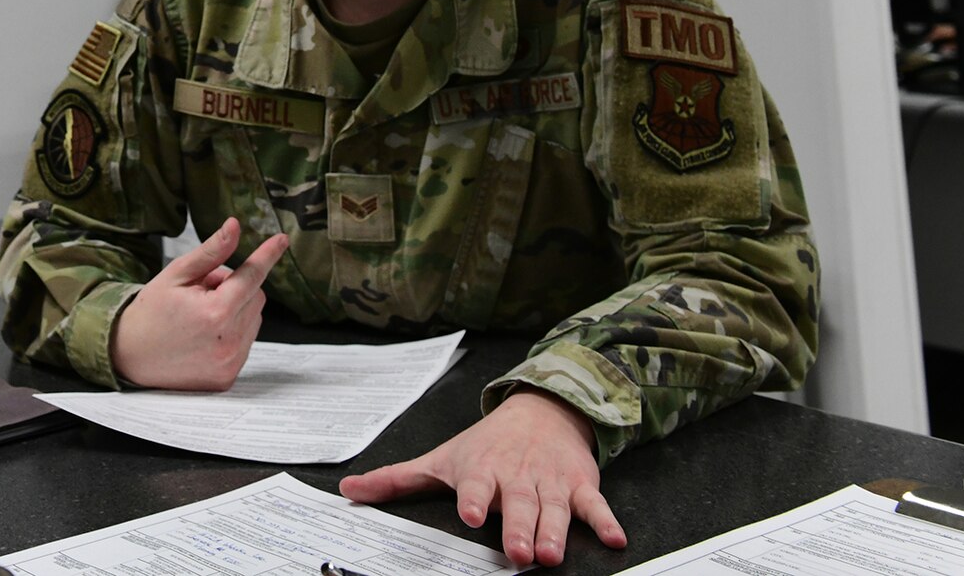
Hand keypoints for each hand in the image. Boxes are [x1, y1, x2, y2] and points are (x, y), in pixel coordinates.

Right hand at [108, 217, 288, 389]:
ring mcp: (229, 362)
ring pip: (253, 319)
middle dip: (236, 286)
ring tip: (200, 315)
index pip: (252, 276)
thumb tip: (235, 226)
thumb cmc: (151, 311)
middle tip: (203, 290)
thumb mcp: (177, 274)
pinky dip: (232, 332)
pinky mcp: (227, 377)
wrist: (129, 355)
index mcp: (215, 313)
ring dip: (235, 310)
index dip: (267, 255)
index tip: (282, 240)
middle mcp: (228, 341)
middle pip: (255, 296)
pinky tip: (204, 336)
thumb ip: (211, 252)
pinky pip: (245, 342)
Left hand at [337, 389, 625, 567]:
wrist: (540, 410)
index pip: (476, 487)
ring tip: (552, 554)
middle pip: (518, 506)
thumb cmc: (484, 444)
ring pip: (554, 510)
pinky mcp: (580, 485)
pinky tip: (616, 538)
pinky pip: (595, 505)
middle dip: (520, 528)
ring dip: (555, 531)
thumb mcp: (440, 458)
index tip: (472, 515)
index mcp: (482, 472)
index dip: (475, 501)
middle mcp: (516, 478)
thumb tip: (348, 492)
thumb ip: (396, 479)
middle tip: (521, 554)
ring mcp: (550, 482)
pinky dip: (606, 520)